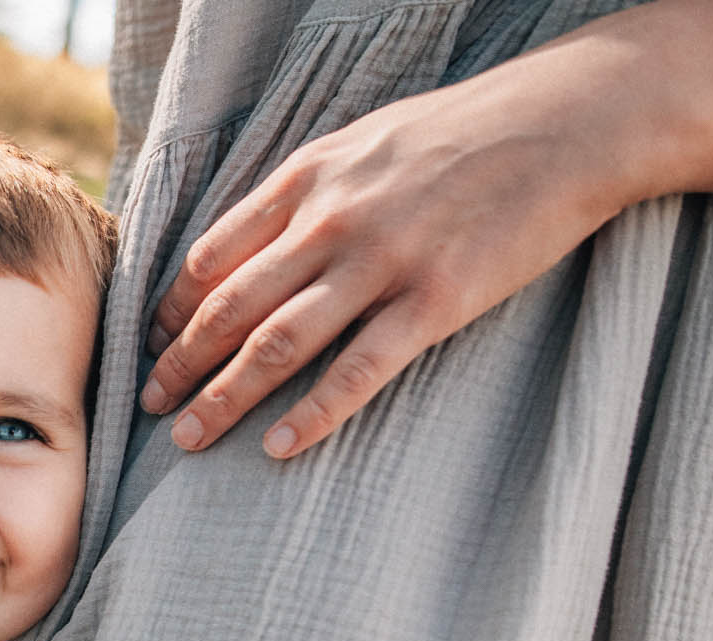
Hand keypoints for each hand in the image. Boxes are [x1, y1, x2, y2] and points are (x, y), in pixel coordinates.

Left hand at [139, 24, 645, 458]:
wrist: (565, 122)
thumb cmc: (460, 133)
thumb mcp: (361, 143)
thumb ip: (301, 195)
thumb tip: (243, 247)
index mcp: (305, 180)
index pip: (211, 256)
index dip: (172, 310)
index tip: (151, 345)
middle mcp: (331, 222)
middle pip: (229, 308)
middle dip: (178, 363)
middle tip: (147, 405)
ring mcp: (382, 263)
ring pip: (277, 344)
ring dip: (223, 398)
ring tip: (187, 438)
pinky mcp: (436, 302)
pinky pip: (358, 370)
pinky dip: (312, 413)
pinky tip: (278, 446)